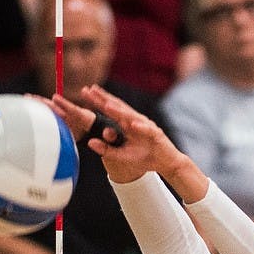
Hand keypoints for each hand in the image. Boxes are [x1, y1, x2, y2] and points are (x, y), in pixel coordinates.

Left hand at [52, 85, 187, 186]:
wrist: (167, 163)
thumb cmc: (145, 157)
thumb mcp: (122, 156)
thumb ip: (107, 150)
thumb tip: (89, 143)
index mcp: (127, 124)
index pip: (110, 110)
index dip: (98, 101)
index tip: (85, 92)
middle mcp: (135, 121)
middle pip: (118, 108)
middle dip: (104, 99)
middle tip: (90, 90)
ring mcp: (146, 126)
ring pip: (131, 117)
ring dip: (120, 111)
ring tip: (107, 104)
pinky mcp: (156, 135)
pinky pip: (147, 131)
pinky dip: (141, 127)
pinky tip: (132, 124)